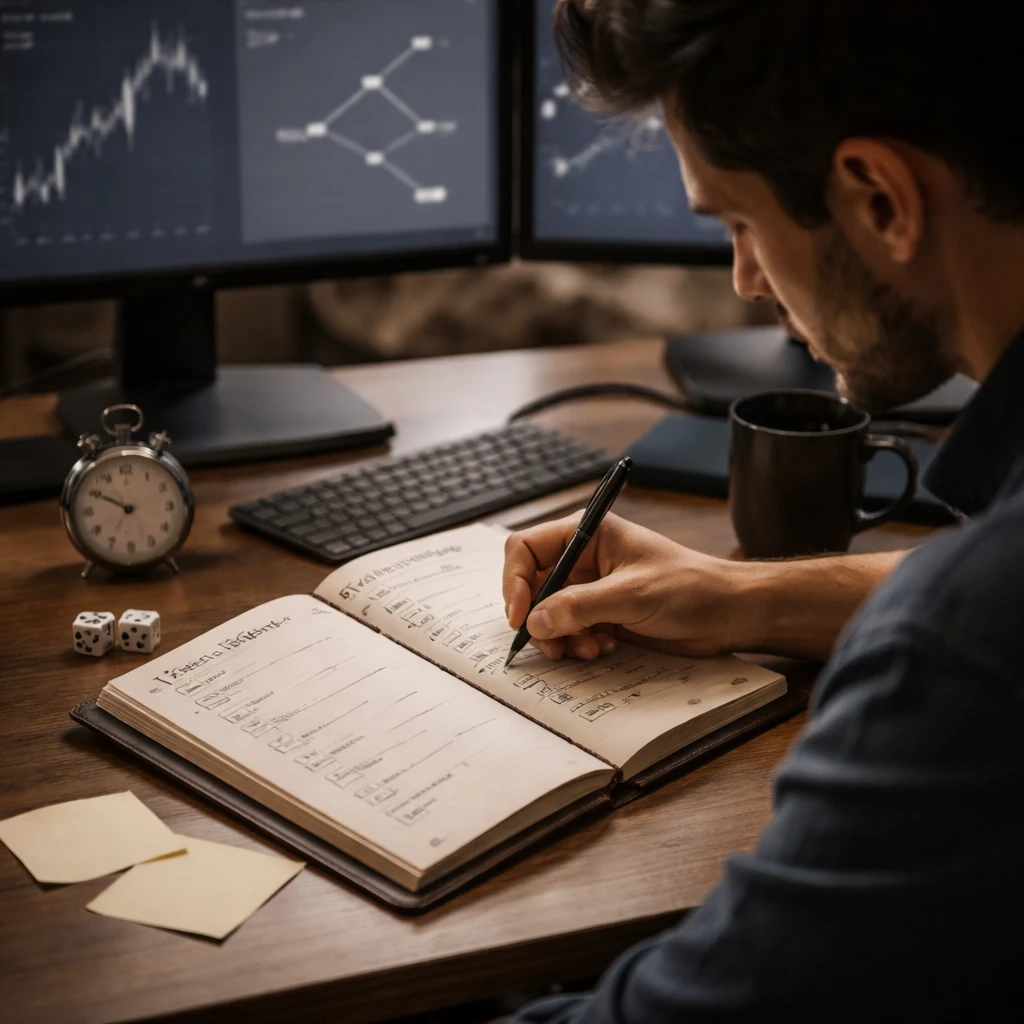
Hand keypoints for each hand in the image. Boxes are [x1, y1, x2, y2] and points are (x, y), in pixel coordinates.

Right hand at [502, 512, 750, 661]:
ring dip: (560, 637)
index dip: (514, 581)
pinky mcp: (603, 614)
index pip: (527, 549)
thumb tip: (534, 620)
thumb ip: (579, 607)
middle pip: (533, 586)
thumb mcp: (631, 595)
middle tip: (552, 644)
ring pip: (549, 613)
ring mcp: (593, 588)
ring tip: (588, 649)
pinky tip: (603, 648)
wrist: (728, 614)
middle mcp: (584, 559)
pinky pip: (570, 631)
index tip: (519, 615)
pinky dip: (577, 644)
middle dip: (539, 617)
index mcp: (588, 534)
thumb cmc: (690, 587)